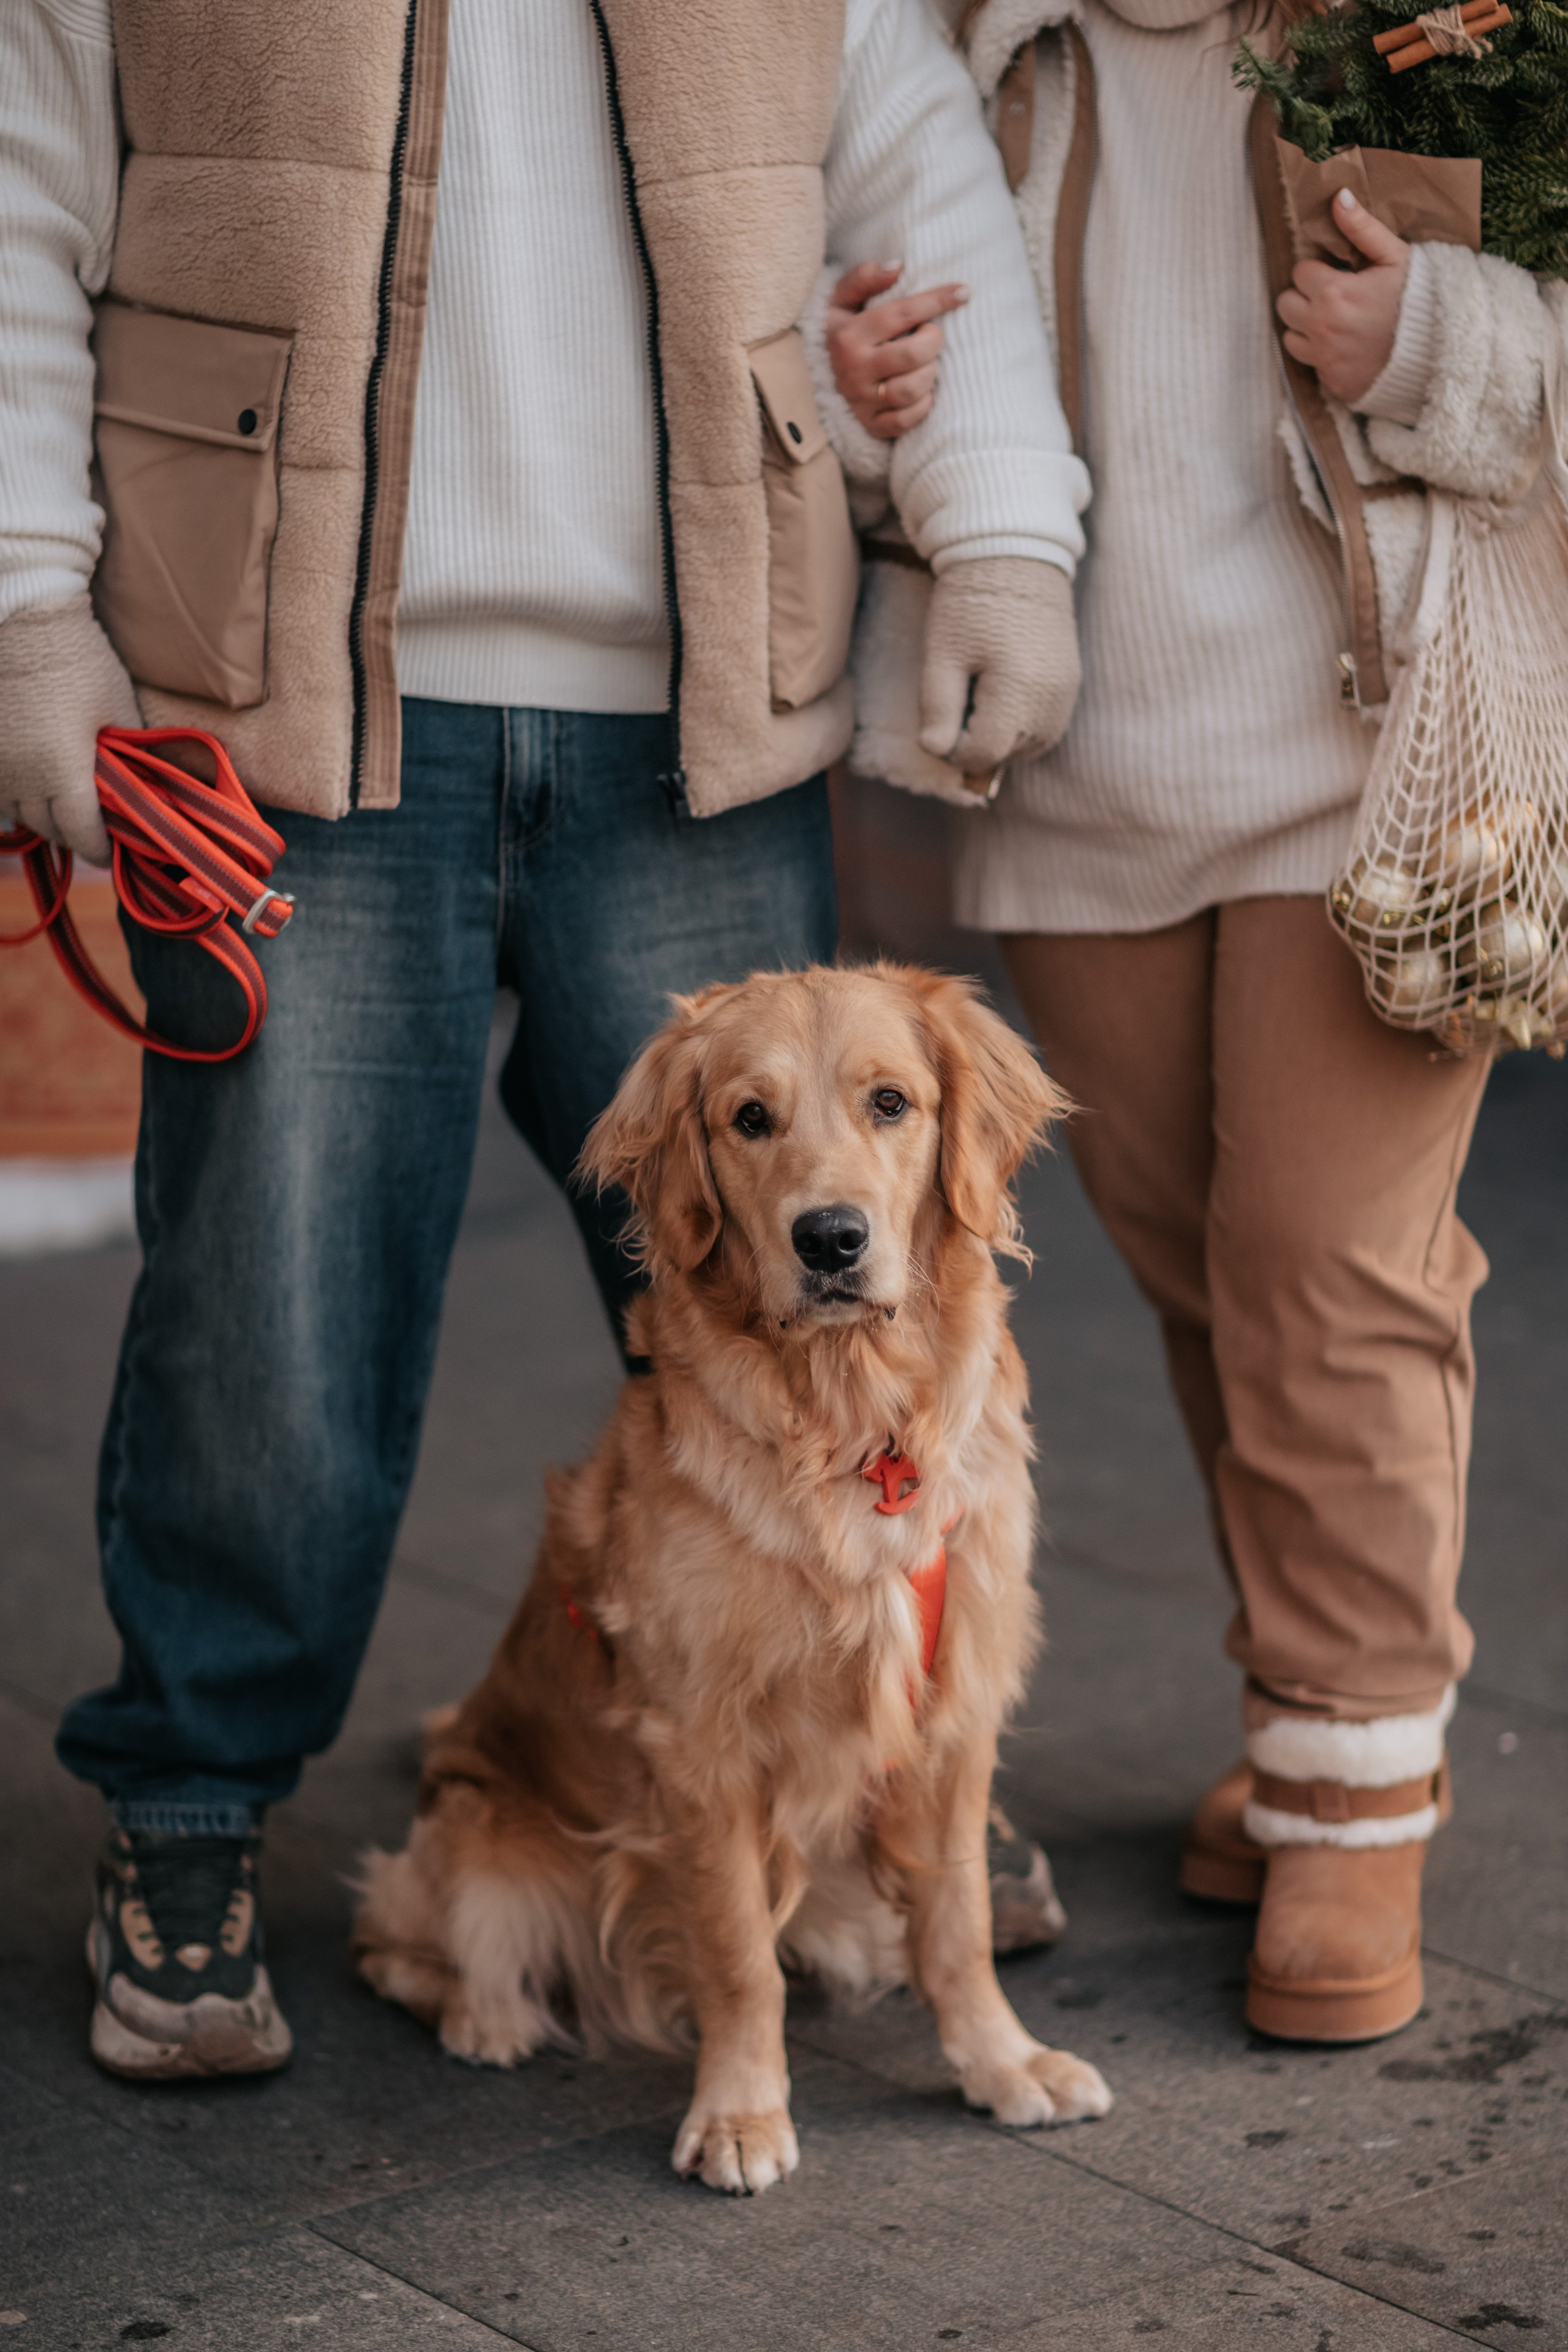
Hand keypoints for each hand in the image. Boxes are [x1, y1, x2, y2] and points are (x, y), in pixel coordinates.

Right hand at [0, 596, 139, 864]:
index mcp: (61, 775)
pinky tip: (30, 781)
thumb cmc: (80, 659)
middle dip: (73, 832)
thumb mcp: (117, 709)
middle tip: (94, 827)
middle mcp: (19, 779)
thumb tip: (139, 789)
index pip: (82, 834)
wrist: (22, 613)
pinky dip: (12, 792)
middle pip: (48, 828)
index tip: (113, 850)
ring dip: (40, 814)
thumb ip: (127, 756)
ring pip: (15, 811)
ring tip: (62, 805)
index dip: (100, 848)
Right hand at [826, 262, 967, 440]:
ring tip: (925, 363)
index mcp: (848, 335)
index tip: (963, 292)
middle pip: (913, 354)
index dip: (937, 300)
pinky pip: (907, 420)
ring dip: (929, 374)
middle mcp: (853, 369)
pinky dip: (922, 405)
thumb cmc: (845, 332)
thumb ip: (864, 278)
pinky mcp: (872, 425)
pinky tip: (921, 391)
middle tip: (932, 336)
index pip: (902, 313)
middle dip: (933, 341)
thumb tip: (897, 266)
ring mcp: (861, 401)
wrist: (818, 379)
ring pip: (912, 390)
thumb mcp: (843, 300)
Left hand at [920, 557, 1080, 782]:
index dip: (953, 748)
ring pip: (1030, 747)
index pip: (983, 753)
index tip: (939, 720)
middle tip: (958, 702)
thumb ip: (938, 708)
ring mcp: (1067, 693)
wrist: (1015, 555)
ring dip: (1001, 739)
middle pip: (1008, 755)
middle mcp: (1051, 699)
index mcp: (1017, 691)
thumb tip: (936, 751)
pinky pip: (1046, 727)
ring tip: (979, 700)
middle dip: (977, 743)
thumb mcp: (943, 654)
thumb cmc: (970, 603)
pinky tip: (1002, 698)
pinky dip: (1021, 726)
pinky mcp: (1071, 684)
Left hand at [1276, 189, 1409, 406]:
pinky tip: (1349, 347)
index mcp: (1332, 293)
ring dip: (1306, 329)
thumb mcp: (1395, 256)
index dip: (1318, 271)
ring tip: (1336, 322)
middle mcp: (1321, 328)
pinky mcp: (1332, 382)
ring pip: (1290, 338)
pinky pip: (1313, 366)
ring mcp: (1324, 359)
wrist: (1441, 350)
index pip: (1299, 272)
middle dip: (1304, 298)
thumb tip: (1338, 196)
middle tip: (1332, 297)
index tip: (1338, 275)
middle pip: (1285, 305)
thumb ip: (1362, 228)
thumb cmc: (1419, 297)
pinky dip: (1325, 356)